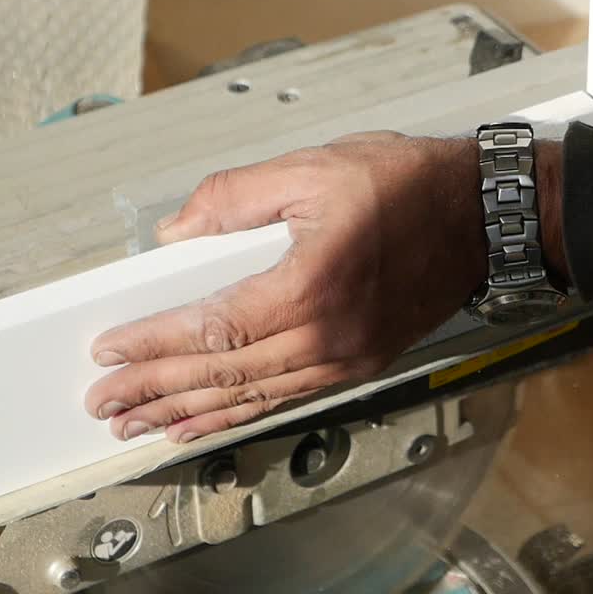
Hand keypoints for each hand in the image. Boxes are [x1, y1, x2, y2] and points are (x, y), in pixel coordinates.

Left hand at [83, 131, 563, 443]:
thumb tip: (177, 235)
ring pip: (252, 397)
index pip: (213, 327)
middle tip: (106, 405)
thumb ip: (234, 197)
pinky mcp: (357, 362)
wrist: (486, 216)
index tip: (110, 352)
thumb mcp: (312, 167)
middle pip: (224, 374)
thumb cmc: (410, 185)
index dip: (154, 343)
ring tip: (140, 425)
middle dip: (156, 391)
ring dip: (191, 413)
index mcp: (311, 285)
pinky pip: (285, 398)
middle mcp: (327, 336)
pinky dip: (240, 413)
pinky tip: (208, 421)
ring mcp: (345, 357)